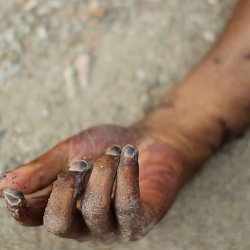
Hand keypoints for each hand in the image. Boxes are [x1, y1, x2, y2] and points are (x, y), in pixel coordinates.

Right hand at [0, 124, 184, 241]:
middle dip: (66, 188)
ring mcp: (114, 226)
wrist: (148, 142)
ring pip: (95, 209)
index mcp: (68, 206)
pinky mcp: (139, 221)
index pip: (36, 218)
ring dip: (102, 173)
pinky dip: (126, 174)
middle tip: (81, 162)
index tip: (12, 192)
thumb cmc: (108, 146)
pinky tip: (129, 153)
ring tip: (113, 151)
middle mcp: (86, 224)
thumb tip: (2, 184)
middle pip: (60, 223)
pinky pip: (127, 204)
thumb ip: (44, 168)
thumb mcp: (74, 150)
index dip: (21, 209)